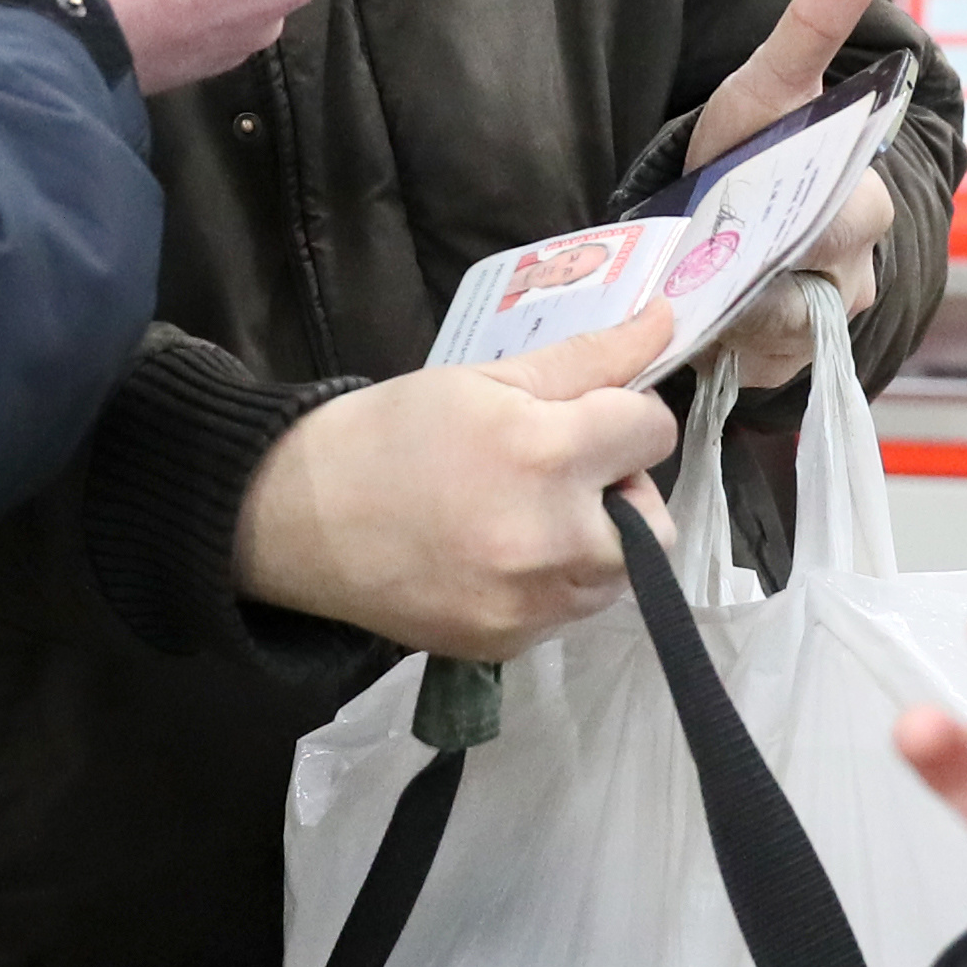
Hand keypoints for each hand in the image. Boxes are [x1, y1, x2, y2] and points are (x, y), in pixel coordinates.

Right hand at [231, 314, 684, 658]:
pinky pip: (569, 612)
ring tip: (524, 514)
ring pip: (619, 576)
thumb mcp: (487, 379)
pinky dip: (551, 583)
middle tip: (557, 472)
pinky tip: (495, 556)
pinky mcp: (509, 646)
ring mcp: (531, 606)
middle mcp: (551, 541)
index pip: (652, 432)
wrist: (299, 518)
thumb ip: (587, 359)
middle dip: (621, 491)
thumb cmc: (393, 433)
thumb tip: (667, 320)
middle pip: (656, 521)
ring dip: (595, 542)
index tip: (582, 418)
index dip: (625, 415)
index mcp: (546, 455)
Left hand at [688, 0, 896, 379]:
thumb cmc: (755, 139)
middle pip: (818, 290)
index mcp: (861, 203)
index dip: (799, 223)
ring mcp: (826, 322)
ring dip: (737, 316)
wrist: (724, 202)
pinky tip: (700, 323)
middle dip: (758, 275)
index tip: (754, 213)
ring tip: (695, 285)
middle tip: (706, 253)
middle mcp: (857, 271)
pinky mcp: (786, 364)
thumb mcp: (772, 82)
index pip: (847, 221)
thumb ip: (810, 25)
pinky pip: (761, 371)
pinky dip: (727, 351)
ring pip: (786, 336)